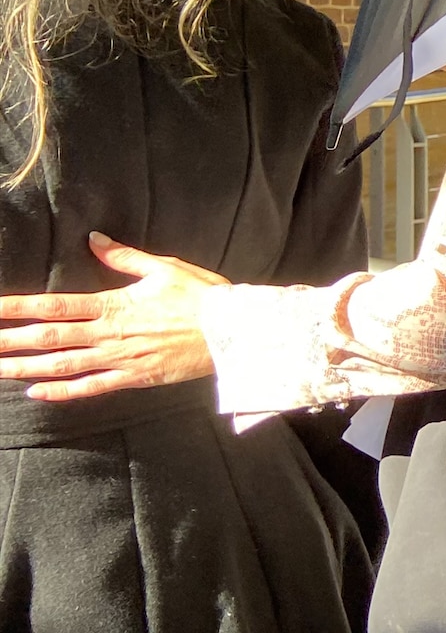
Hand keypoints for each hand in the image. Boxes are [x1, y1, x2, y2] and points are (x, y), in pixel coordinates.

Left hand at [0, 233, 227, 399]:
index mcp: (114, 304)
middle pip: (49, 338)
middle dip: (10, 341)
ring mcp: (121, 359)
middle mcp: (111, 334)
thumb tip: (94, 240)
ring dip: (25, 368)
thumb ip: (124, 257)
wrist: (236, 331)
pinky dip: (63, 392)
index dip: (18, 307)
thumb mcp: (165, 268)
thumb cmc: (203, 297)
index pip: (55, 305)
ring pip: (63, 366)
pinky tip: (37, 393)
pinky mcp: (135, 378)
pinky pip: (92, 388)